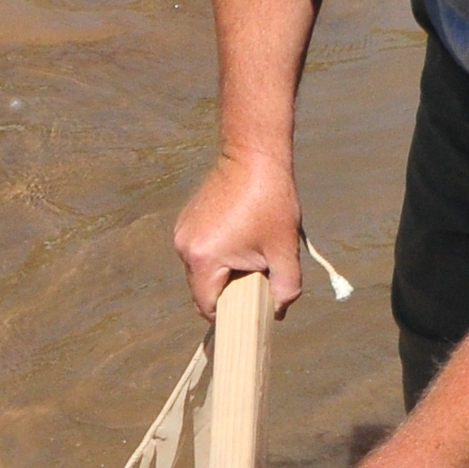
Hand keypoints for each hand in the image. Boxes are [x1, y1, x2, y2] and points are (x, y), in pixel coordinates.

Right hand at [173, 150, 303, 317]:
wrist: (254, 155)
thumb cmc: (271, 200)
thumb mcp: (285, 249)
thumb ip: (286, 288)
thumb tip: (278, 311)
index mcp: (203, 259)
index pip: (208, 307)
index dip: (231, 312)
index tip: (252, 303)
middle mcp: (184, 248)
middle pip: (203, 289)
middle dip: (229, 289)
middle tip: (257, 272)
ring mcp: (182, 232)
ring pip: (201, 270)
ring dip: (223, 270)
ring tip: (249, 249)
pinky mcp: (186, 220)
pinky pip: (200, 250)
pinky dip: (217, 253)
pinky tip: (240, 236)